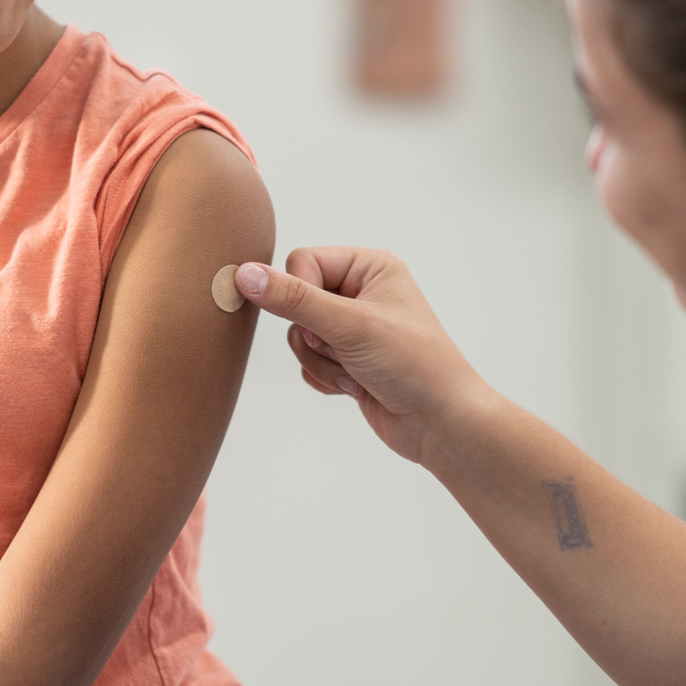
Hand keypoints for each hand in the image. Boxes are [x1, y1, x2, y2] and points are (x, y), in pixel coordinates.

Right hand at [233, 248, 488, 467]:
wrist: (440, 424)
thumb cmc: (414, 365)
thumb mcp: (350, 325)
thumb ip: (293, 299)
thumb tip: (244, 273)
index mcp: (370, 266)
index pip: (303, 260)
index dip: (302, 294)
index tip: (327, 324)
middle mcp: (361, 292)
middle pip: (296, 301)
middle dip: (314, 336)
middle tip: (347, 350)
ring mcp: (353, 328)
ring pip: (299, 335)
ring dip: (320, 361)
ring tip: (356, 373)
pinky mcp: (347, 359)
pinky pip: (308, 362)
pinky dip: (325, 378)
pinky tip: (356, 387)